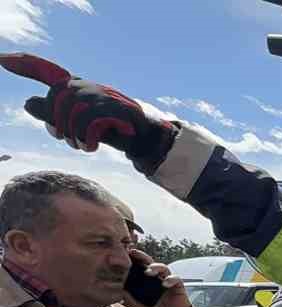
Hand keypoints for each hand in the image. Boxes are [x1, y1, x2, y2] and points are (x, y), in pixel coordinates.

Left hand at [0, 53, 173, 166]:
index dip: (24, 64)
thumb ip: (53, 114)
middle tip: (66, 141)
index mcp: (75, 85)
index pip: (45, 70)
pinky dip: (87, 140)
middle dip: (56, 125)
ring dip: (73, 137)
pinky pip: (86, 124)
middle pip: (55, 100)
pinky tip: (92, 146)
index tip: (1, 59)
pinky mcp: (111, 108)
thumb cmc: (109, 128)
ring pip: (70, 114)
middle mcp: (85, 85)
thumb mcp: (77, 122)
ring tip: (83, 146)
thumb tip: (28, 103)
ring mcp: (99, 94)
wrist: (142, 136)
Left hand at [128, 249, 192, 306]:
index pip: (137, 265)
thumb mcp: (135, 304)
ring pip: (162, 267)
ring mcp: (166, 278)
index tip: (124, 254)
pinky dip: (170, 279)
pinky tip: (165, 284)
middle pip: (148, 261)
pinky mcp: (177, 284)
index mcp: (144, 278)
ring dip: (155, 267)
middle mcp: (155, 276)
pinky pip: (175, 278)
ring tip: (148, 271)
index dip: (132, 258)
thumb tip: (114, 289)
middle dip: (142, 256)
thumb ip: (126, 297)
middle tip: (134, 253)